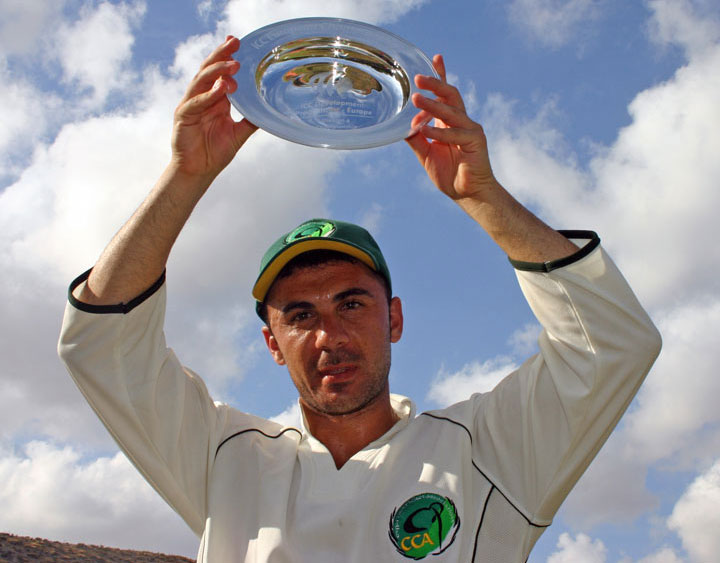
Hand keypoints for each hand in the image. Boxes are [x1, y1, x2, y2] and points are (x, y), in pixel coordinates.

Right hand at [170, 36, 257, 179]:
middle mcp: (202, 97)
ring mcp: (191, 105)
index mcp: (215, 98)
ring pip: (201, 81)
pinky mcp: (183, 116)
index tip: (238, 43)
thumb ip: (251, 120)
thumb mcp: (239, 133)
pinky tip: (221, 88)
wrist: (199, 171)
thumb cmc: (215, 152)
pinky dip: (208, 95)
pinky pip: (195, 102)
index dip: (226, 56)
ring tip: (232, 65)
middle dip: (221, 55)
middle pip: (209, 69)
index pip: (219, 71)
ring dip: (216, 71)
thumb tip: (269, 111)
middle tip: (234, 43)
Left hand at [406, 55, 497, 201]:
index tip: (435, 58)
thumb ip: (416, 139)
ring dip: (433, 105)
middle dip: (436, 84)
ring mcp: (470, 129)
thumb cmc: (449, 174)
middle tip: (419, 77)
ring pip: (451, 111)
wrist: (468, 193)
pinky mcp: (476, 140)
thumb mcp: (426, 154)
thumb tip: (401, 126)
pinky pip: (455, 132)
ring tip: (417, 98)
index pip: (446, 95)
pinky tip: (425, 129)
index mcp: (450, 121)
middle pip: (450, 96)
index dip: (441, 76)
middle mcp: (462, 121)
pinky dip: (439, 131)